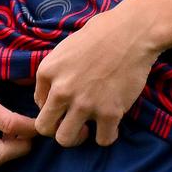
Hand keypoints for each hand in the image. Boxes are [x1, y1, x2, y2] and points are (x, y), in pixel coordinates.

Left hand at [33, 2, 158, 147]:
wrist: (133, 31)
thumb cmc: (102, 32)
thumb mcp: (67, 46)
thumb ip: (56, 71)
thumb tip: (52, 91)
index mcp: (48, 71)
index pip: (39, 103)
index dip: (53, 105)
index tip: (67, 102)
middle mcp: (61, 90)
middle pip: (45, 128)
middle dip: (57, 127)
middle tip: (72, 121)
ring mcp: (84, 104)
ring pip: (66, 139)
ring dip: (77, 136)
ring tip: (88, 126)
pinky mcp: (109, 113)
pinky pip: (102, 140)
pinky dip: (107, 135)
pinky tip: (111, 124)